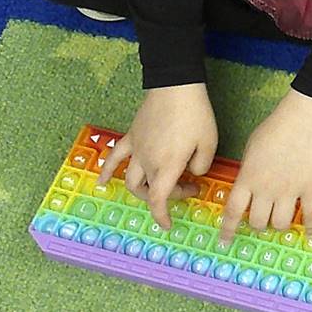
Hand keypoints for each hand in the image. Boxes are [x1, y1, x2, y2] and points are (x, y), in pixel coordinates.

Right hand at [97, 83, 216, 230]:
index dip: (162, 216)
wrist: (176, 86)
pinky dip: (106, 171)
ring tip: (153, 190)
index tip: (169, 225)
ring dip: (141, 191)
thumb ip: (202, 165)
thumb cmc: (195, 114)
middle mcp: (147, 162)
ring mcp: (136, 150)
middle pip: (149, 191)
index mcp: (167, 166)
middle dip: (166, 197)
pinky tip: (101, 182)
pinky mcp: (131, 137)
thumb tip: (193, 172)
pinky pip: (114, 157)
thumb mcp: (209, 143)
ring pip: (130, 180)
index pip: (159, 200)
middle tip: (186, 186)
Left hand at [219, 90, 311, 247]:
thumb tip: (248, 184)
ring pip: (281, 223)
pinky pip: (310, 215)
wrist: (302, 120)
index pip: (233, 212)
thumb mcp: (250, 149)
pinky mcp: (311, 189)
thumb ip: (248, 171)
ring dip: (279, 225)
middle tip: (262, 220)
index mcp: (248, 179)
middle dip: (258, 224)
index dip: (228, 230)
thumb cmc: (274, 128)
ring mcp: (290, 192)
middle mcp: (266, 191)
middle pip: (258, 222)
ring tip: (282, 220)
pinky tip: (310, 235)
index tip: (225, 242)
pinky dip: (310, 228)